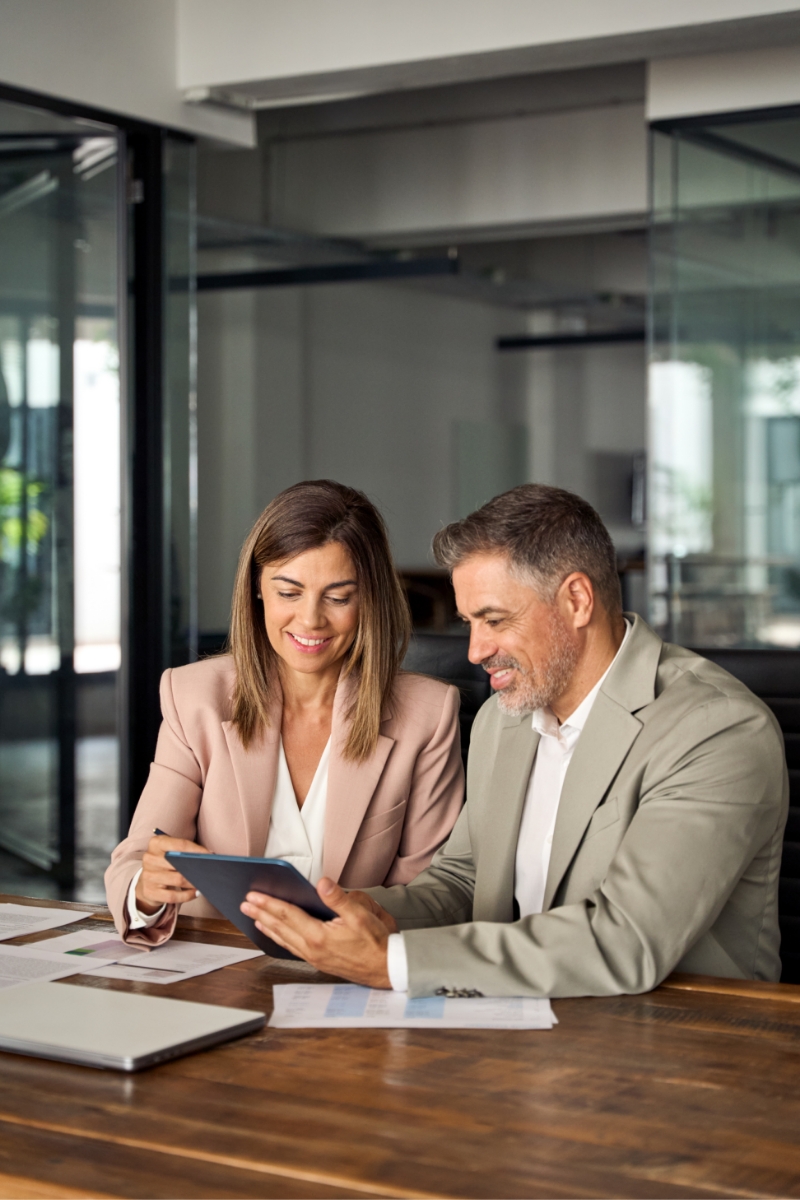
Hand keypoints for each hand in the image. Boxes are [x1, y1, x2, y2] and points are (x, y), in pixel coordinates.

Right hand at [135, 836, 207, 912]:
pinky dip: (187, 896)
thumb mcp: (171, 851)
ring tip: (204, 883)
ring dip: (194, 883)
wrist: (146, 881)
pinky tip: (195, 893)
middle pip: (179, 864)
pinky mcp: (149, 891)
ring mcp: (148, 876)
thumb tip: (209, 855)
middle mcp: (150, 858)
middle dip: (196, 869)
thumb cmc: (165, 863)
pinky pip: (172, 896)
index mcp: (156, 843)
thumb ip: (186, 851)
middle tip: (209, 871)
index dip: (197, 850)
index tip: (210, 855)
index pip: (180, 844)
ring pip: (178, 880)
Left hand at [241, 877, 395, 987]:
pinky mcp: (318, 962)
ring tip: (253, 917)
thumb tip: (321, 883)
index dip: (269, 904)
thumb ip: (339, 898)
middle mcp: (312, 949)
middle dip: (261, 914)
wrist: (388, 969)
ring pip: (284, 940)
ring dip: (267, 927)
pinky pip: (292, 948)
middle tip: (244, 903)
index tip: (253, 895)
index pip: (288, 915)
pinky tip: (275, 934)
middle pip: (280, 928)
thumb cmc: (377, 942)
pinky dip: (279, 939)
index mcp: (319, 936)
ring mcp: (314, 958)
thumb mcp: (362, 915)